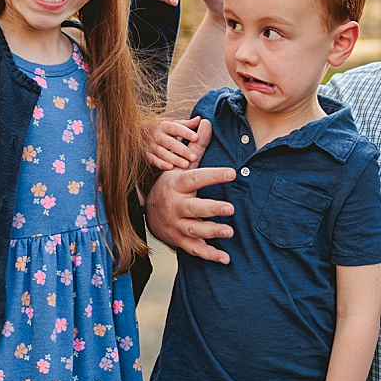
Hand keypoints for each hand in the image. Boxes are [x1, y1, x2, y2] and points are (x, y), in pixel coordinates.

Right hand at [144, 119, 235, 262]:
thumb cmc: (171, 185)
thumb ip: (196, 147)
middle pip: (193, 208)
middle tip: (231, 209)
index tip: (232, 172)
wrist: (148, 212)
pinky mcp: (180, 241)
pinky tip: (225, 258)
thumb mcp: (180, 167)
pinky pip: (195, 250)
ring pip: (194, 230)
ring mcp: (176, 225)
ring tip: (230, 232)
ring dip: (211, 232)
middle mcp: (175, 206)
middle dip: (211, 209)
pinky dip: (209, 255)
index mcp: (177, 185)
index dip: (213, 175)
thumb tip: (207, 122)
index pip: (196, 178)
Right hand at [146, 116, 207, 171]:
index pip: (176, 128)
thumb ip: (186, 124)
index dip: (186, 132)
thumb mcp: (171, 124)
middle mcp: (157, 135)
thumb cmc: (160, 129)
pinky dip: (161, 164)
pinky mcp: (146, 154)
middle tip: (194, 157)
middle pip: (170, 143)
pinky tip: (170, 168)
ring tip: (186, 165)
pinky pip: (153, 160)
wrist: (136, 131)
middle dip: (182, 150)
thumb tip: (200, 119)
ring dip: (174, 159)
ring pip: (162, 153)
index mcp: (164, 125)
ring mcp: (150, 145)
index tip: (196, 138)